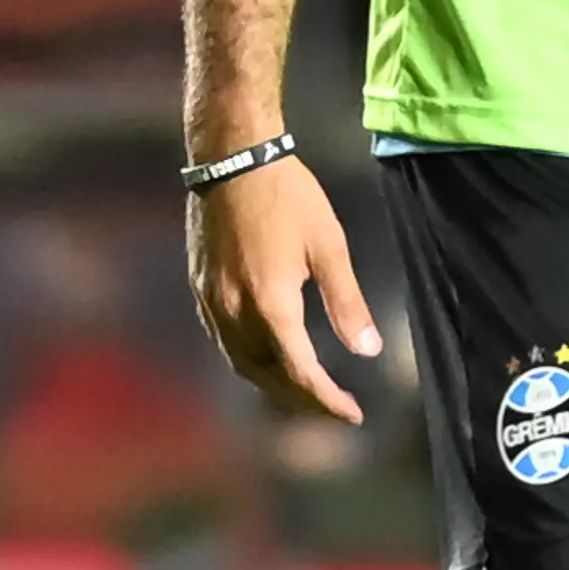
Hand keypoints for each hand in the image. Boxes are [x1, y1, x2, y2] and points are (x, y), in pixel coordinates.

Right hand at [187, 153, 380, 422]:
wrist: (232, 155)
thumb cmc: (288, 194)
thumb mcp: (329, 245)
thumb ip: (347, 302)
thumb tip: (368, 350)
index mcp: (270, 303)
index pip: (300, 372)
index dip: (327, 399)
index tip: (353, 413)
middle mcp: (234, 311)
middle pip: (266, 376)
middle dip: (301, 399)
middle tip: (333, 407)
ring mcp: (211, 300)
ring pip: (240, 362)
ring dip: (273, 383)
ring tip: (304, 388)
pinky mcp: (200, 286)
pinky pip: (223, 340)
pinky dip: (248, 359)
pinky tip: (267, 353)